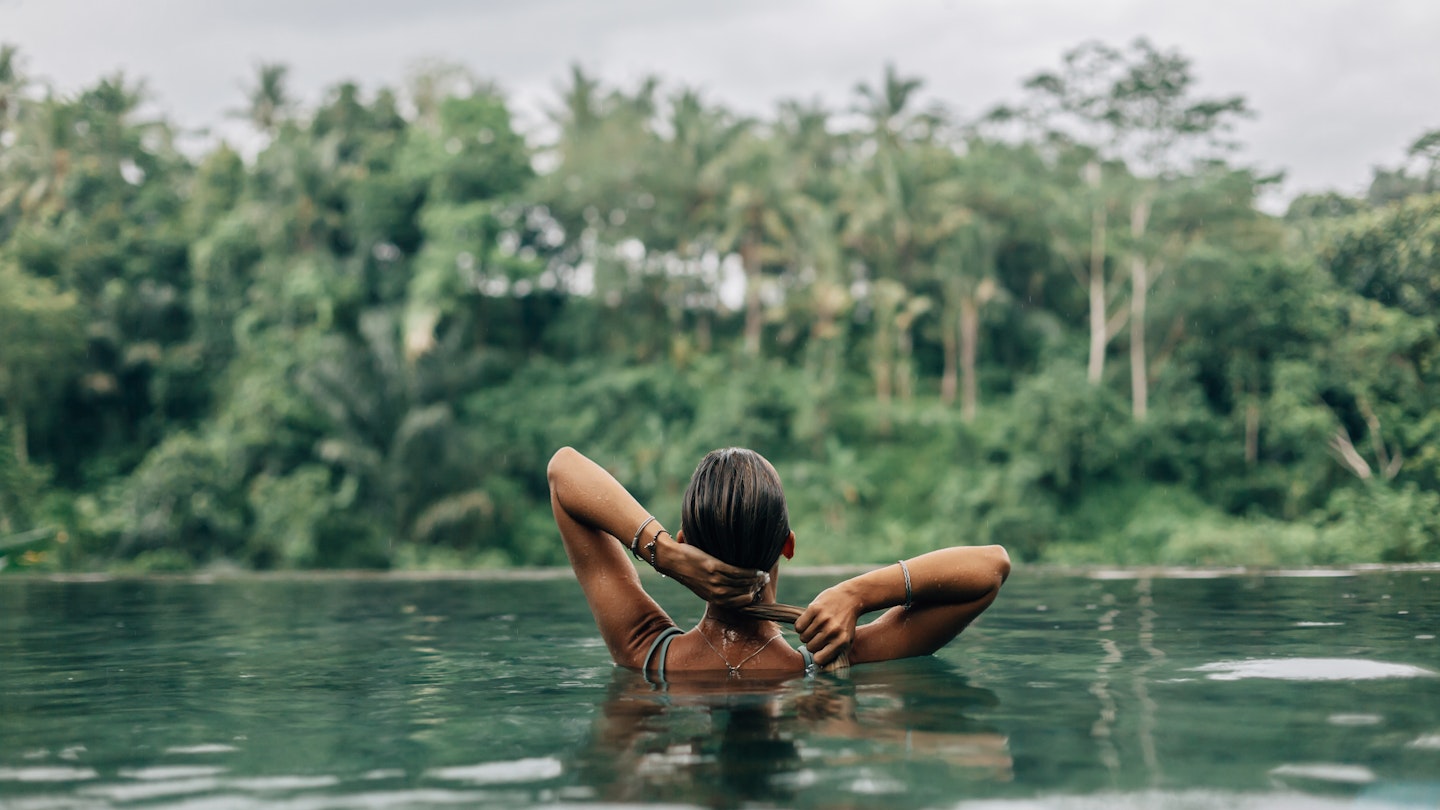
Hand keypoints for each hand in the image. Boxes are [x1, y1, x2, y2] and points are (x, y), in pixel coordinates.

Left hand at [653, 534, 769, 607]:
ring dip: (756, 579)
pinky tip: (755, 569)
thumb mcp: (701, 586)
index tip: (758, 592)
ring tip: (762, 574)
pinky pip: (737, 572)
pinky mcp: (714, 568)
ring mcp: (715, 581)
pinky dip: (749, 571)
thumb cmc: (687, 570)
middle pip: (743, 593)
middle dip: (756, 588)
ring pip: (742, 582)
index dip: (750, 598)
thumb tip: (733, 587)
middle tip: (764, 581)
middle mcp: (715, 593)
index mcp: (712, 599)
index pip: (737, 604)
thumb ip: (715, 589)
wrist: (671, 559)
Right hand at [796, 584, 861, 666]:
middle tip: (818, 635)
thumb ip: (835, 654)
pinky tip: (809, 621)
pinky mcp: (814, 609)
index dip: (817, 655)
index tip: (819, 650)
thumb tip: (820, 669)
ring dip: (806, 634)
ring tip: (815, 627)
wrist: (850, 597)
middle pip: (809, 647)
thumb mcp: (846, 640)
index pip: (818, 659)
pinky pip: (799, 626)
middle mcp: (832, 631)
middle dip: (811, 643)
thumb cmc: (846, 622)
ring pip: (803, 636)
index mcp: (841, 641)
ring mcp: (823, 619)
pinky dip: (801, 625)